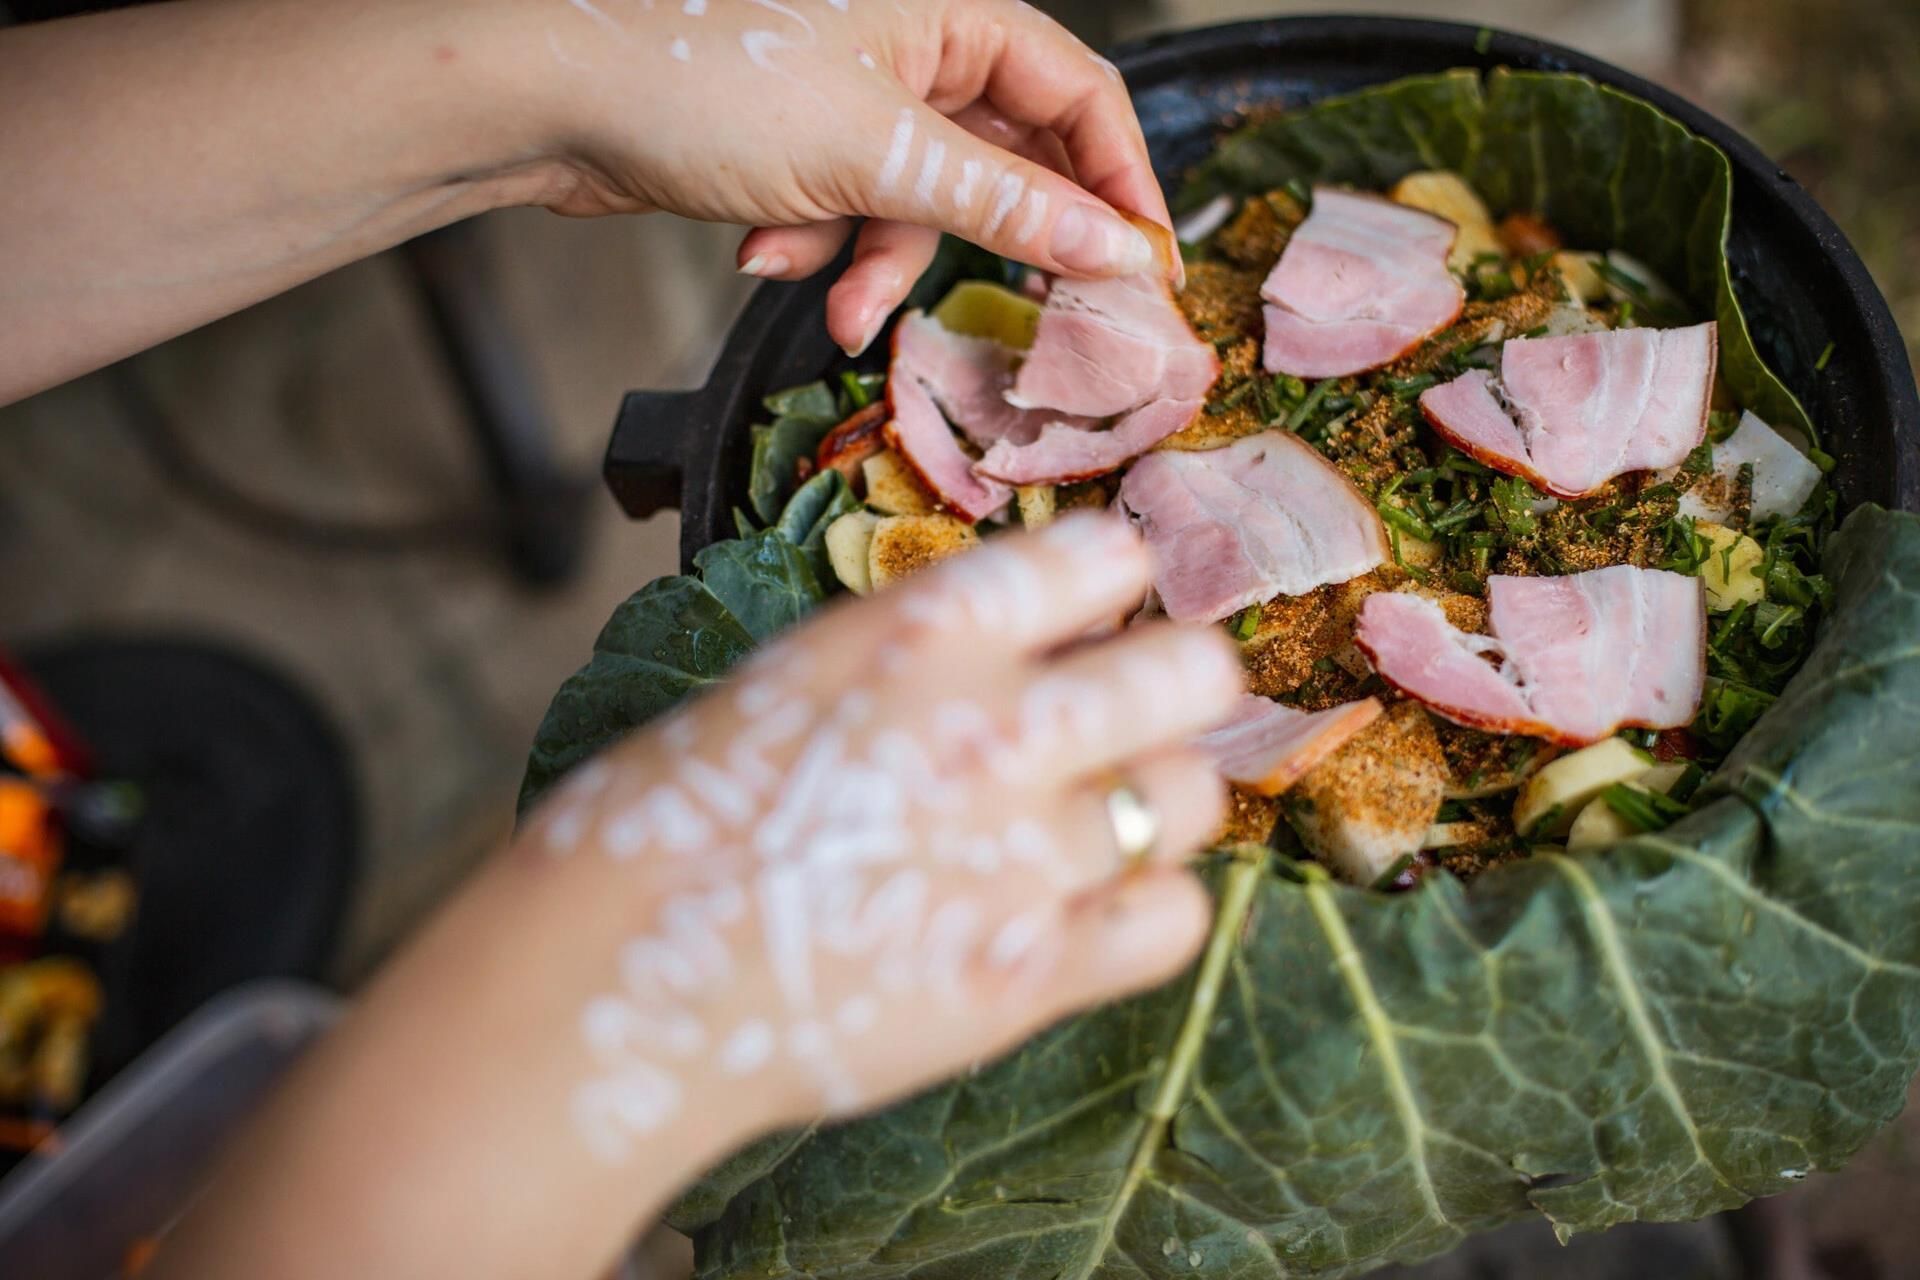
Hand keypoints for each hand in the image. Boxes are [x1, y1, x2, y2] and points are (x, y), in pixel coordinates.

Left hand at [517, 0, 1169, 353]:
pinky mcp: (797, 140)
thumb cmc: (701, 80)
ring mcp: (849, 90)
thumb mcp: (878, 154)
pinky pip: (848, 209)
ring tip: (832, 300)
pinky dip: (814, 243)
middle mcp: (909, 39)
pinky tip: (761, 251)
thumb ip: (1006, 202)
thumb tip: (1113, 246)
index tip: (1143, 269)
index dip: (1118, 184)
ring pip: (917, 202)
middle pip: (1001, 157)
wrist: (547, 93)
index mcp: (949, 7)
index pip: (1078, 94)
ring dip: (876, 261)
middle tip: (1024, 313)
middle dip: (978, 241)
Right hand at [521, 514, 1239, 1161]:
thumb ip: (905, 664)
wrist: (615, 981)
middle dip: (1175, 681)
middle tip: (1142, 710)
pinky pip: (1175, 920)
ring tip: (1114, 814)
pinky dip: (1153, 907)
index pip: (1101, 559)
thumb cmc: (661, 825)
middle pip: (1189, 671)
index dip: (1113, 580)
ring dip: (1165, 795)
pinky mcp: (1031, 973)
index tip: (1104, 603)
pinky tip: (1104, 906)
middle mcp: (1000, 728)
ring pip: (1194, 795)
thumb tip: (992, 659)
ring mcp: (1026, 856)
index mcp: (927, 633)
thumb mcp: (781, 684)